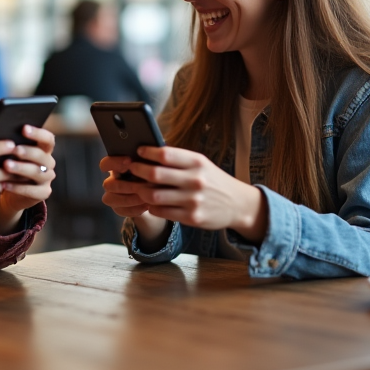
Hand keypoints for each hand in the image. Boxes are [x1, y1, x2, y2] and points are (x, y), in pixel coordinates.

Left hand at [0, 125, 55, 232]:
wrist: (10, 192)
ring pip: (38, 172)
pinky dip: (18, 187)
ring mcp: (47, 179)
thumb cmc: (8, 167)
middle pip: (43, 155)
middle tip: (14, 150)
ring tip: (6, 166)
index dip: (38, 133)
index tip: (24, 128)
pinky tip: (4, 184)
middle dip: (28, 152)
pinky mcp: (43, 193)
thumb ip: (8, 144)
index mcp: (43, 149)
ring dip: (21, 168)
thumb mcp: (9, 154)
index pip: (48, 139)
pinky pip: (32, 191)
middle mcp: (48, 163)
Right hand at [99, 155, 169, 248]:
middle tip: (144, 186)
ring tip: (147, 197)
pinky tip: (147, 206)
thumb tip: (152, 154)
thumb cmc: (155, 174)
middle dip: (128, 185)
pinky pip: (120, 210)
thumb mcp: (152, 165)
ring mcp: (112, 196)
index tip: (130, 161)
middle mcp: (111, 181)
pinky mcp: (118, 208)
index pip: (106, 164)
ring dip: (131, 198)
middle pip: (108, 184)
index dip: (114, 163)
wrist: (158, 193)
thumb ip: (148, 160)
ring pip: (111, 199)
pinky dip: (134, 209)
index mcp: (117, 166)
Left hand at [112, 146, 267, 242]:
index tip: (138, 151)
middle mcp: (195, 180)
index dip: (147, 153)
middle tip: (131, 168)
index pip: (165, 155)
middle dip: (137, 171)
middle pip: (155, 175)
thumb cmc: (213, 180)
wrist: (238, 204)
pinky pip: (161, 212)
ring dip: (141, 191)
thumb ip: (178, 159)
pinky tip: (151, 202)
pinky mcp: (191, 218)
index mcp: (197, 163)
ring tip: (138, 187)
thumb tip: (149, 152)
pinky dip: (151, 206)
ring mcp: (193, 201)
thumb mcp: (201, 164)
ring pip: (154, 196)